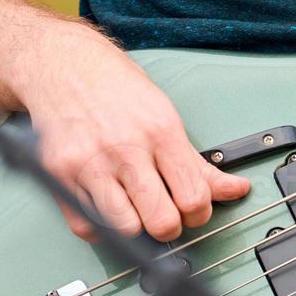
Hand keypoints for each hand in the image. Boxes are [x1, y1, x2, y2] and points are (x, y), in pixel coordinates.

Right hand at [21, 31, 249, 241]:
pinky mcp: (59, 176)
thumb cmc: (117, 91)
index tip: (192, 210)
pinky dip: (101, 226)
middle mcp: (125, 150)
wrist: (62, 66)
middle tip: (165, 214)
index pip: (193, 198)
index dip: (198, 214)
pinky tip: (108, 205)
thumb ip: (199, 164)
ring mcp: (89, 165)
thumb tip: (237, 190)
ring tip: (135, 208)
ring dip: (135, 227)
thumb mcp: (166, 117)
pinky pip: (87, 226)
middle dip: (169, 227)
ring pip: (126, 229)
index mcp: (160, 133)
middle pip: (161, 221)